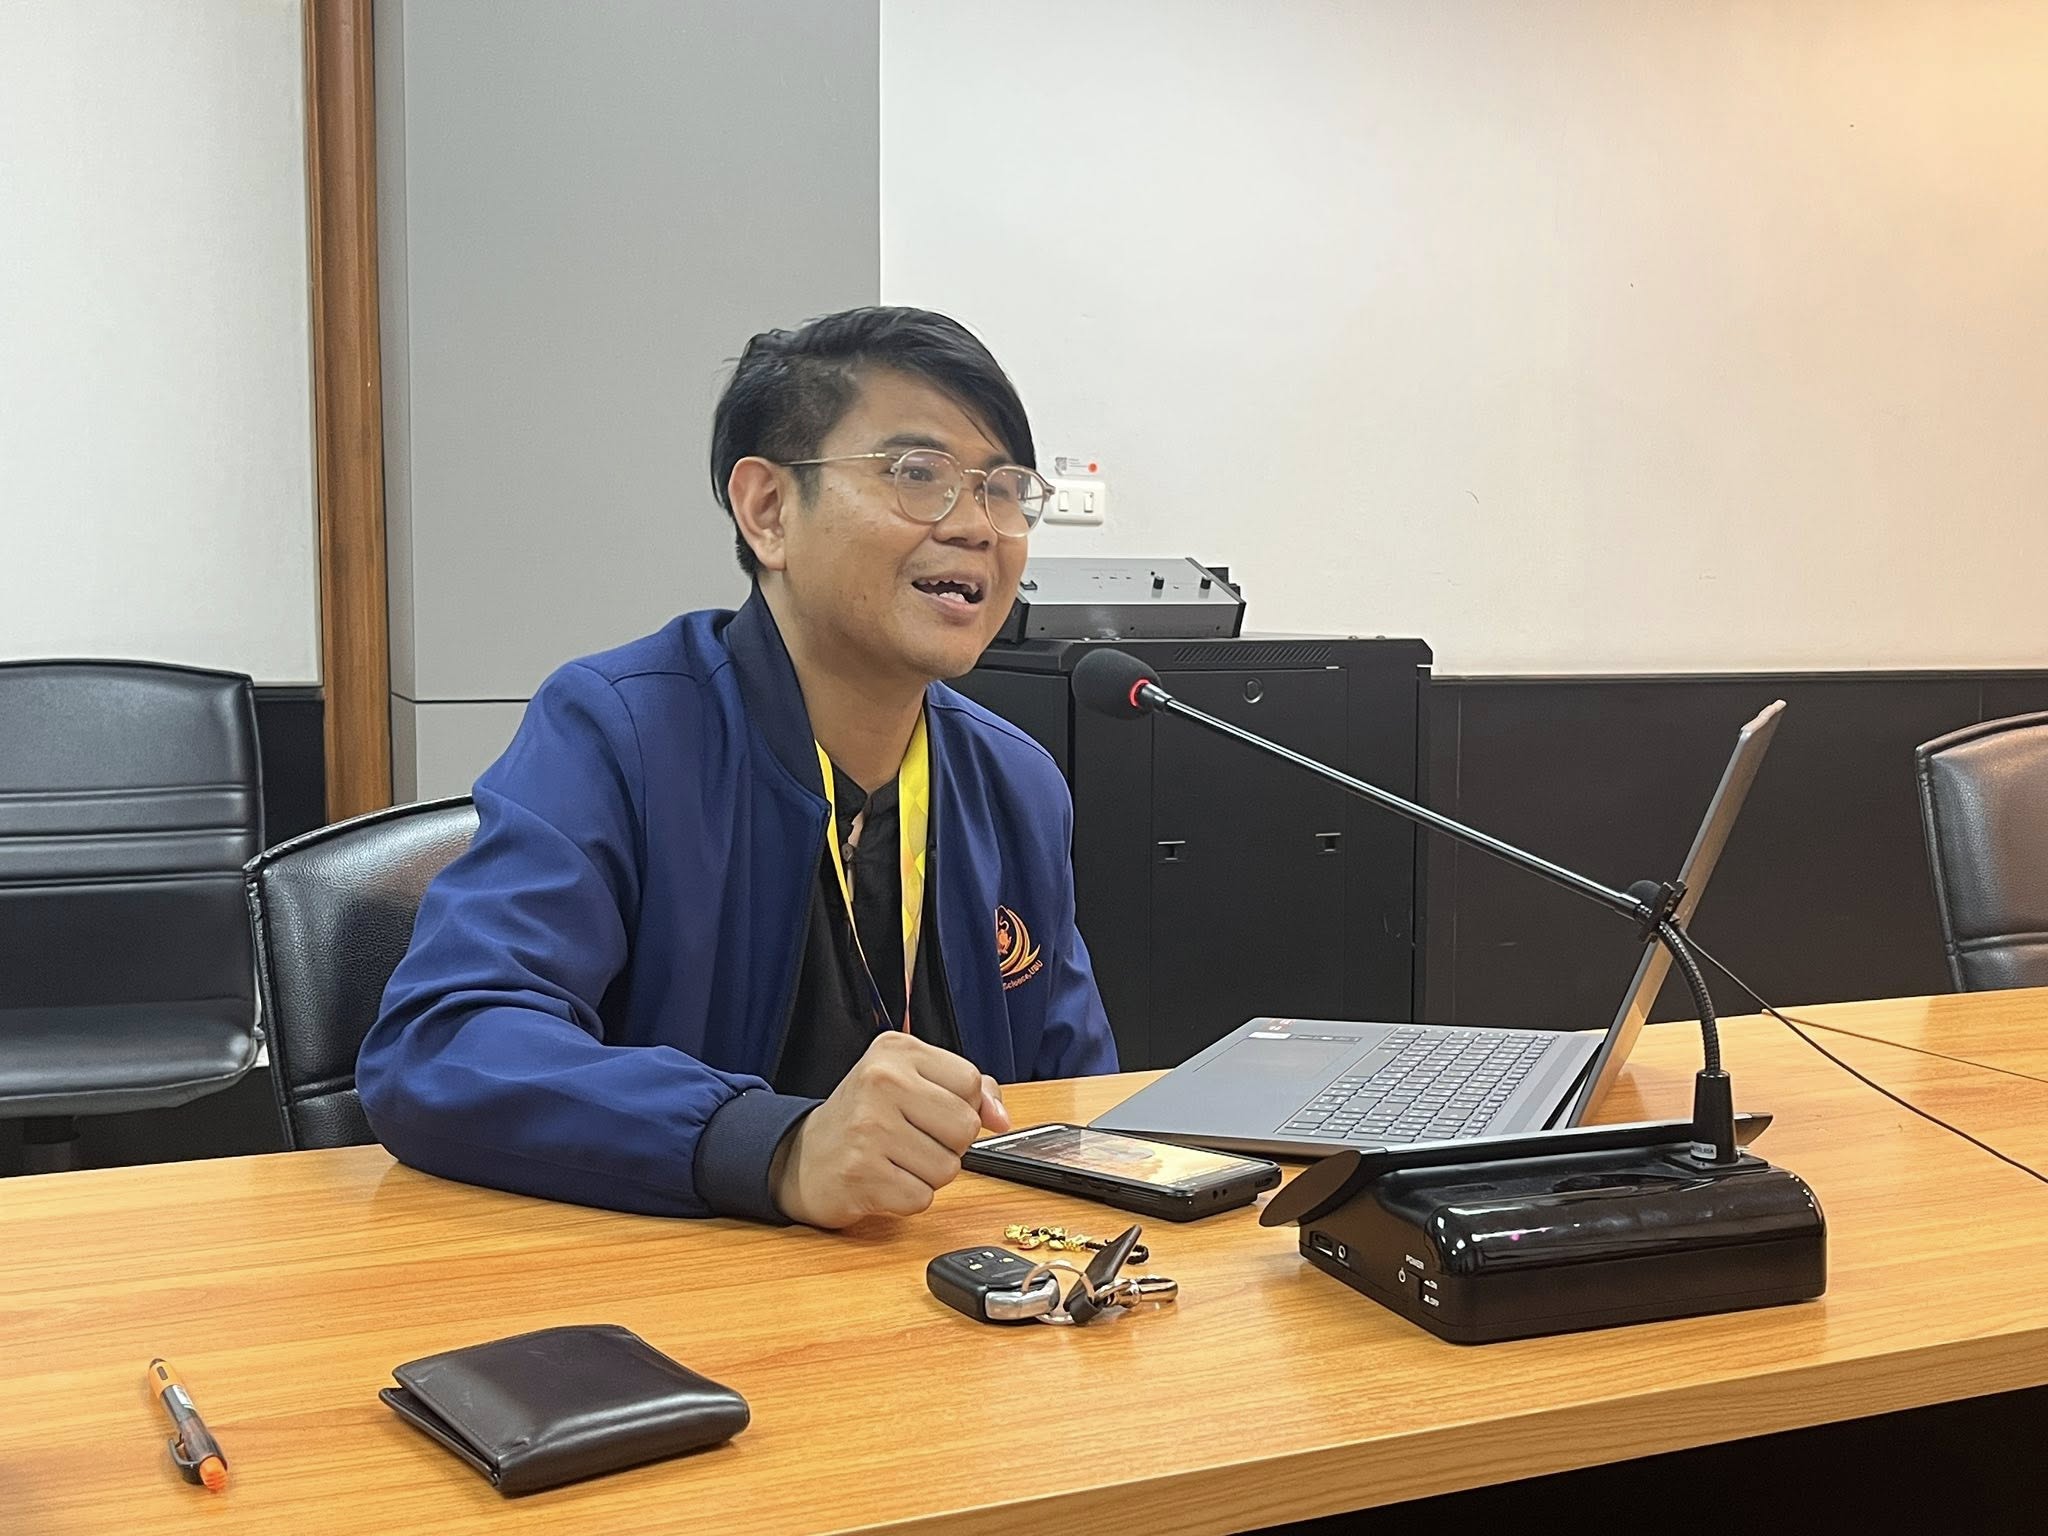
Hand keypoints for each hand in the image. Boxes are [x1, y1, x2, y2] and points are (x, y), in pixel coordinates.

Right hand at [771, 1033, 1010, 1228]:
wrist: (801, 1157)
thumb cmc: (866, 1118)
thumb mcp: (912, 1081)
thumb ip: (968, 1090)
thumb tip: (1001, 1118)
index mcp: (896, 1051)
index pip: (970, 1082)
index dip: (963, 1106)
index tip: (933, 1111)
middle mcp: (881, 1081)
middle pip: (965, 1127)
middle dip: (949, 1144)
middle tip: (913, 1139)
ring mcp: (869, 1128)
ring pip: (948, 1168)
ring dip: (929, 1174)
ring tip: (896, 1159)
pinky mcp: (862, 1173)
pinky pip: (922, 1197)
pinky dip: (908, 1196)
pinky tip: (883, 1180)